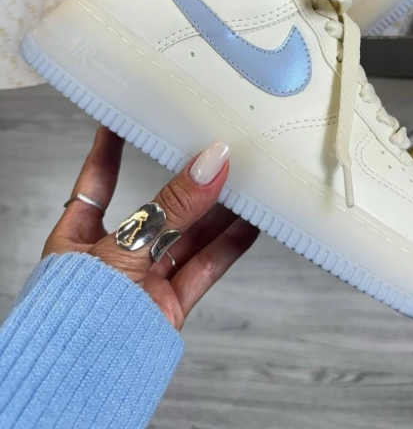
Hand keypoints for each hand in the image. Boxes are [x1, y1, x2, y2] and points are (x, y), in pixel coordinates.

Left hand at [43, 126, 258, 329]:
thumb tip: (208, 164)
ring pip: (186, 236)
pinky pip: (205, 266)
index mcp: (79, 239)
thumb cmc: (78, 317)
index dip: (110, 149)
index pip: (97, 182)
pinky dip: (230, 244)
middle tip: (211, 150)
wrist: (88, 378)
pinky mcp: (169, 303)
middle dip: (185, 182)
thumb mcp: (124, 247)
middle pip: (156, 209)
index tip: (125, 118)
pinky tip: (251, 222)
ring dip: (217, 210)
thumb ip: (171, 207)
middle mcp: (113, 257)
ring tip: (244, 179)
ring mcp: (143, 281)